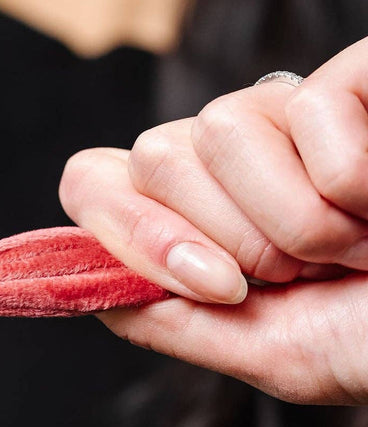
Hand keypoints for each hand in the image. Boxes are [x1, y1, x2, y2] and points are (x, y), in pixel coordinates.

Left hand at [59, 39, 367, 404]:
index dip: (127, 227)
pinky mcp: (353, 73)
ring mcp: (291, 107)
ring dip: (303, 219)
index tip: (214, 282)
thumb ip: (174, 323)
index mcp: (202, 216)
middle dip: (237, 239)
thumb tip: (86, 288)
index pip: (96, 180)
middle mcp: (233, 153)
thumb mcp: (278, 352)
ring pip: (217, 132)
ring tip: (364, 240)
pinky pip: (309, 111)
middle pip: (152, 158)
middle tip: (317, 268)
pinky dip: (359, 180)